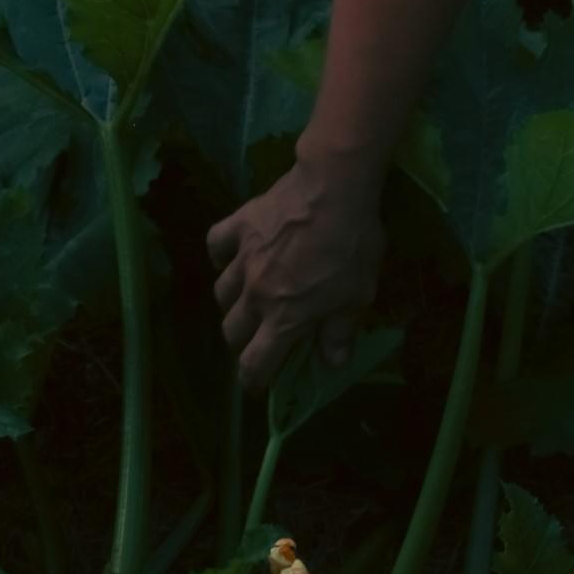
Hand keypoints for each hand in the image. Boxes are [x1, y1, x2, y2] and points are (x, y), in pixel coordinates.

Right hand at [207, 143, 385, 387]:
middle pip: (232, 331)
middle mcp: (255, 293)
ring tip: (249, 300)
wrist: (334, 187)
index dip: (253, 381)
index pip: (255, 363)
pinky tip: (233, 257)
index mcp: (283, 317)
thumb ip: (340, 332)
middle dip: (243, 343)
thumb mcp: (357, 295)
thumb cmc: (351, 245)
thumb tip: (330, 363)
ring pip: (221, 294)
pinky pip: (216, 246)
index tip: (257, 385)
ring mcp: (242, 259)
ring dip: (232, 305)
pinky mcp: (238, 226)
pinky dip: (220, 256)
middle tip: (259, 338)